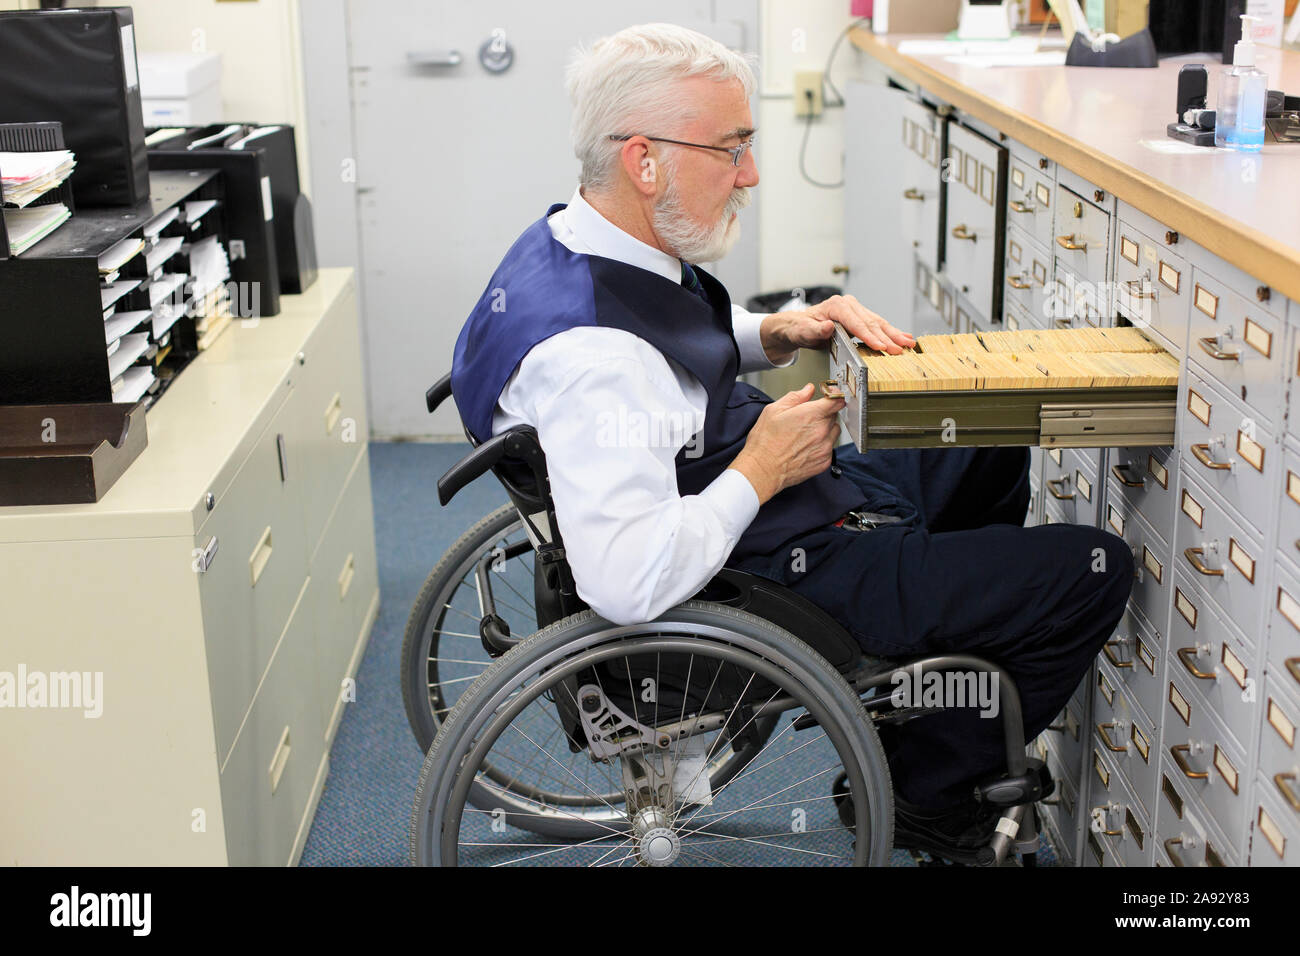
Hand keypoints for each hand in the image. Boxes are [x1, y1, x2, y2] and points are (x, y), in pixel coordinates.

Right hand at [728, 383, 844, 504]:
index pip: (836, 400)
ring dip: (825, 430)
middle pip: (834, 416)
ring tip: (805, 435)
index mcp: (811, 415)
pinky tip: (805, 447)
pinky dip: (822, 445)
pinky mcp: (824, 462)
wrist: (763, 470)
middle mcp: (821, 431)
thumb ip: (795, 397)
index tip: (830, 396)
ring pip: (834, 432)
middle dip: (823, 414)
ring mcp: (825, 447)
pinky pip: (830, 448)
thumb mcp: (774, 411)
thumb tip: (807, 390)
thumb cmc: (765, 443)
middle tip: (806, 419)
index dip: (834, 396)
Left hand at [759, 293, 914, 362]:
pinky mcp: (860, 317)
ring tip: (908, 343)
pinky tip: (904, 337)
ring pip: (878, 323)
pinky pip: (877, 325)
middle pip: (871, 322)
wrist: (798, 325)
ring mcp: (856, 310)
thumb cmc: (799, 328)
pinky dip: (890, 332)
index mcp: (837, 306)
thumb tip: (827, 327)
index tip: (880, 347)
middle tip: (899, 349)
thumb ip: (815, 331)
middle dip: (886, 337)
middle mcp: (849, 305)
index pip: (856, 323)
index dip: (869, 336)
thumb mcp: (803, 331)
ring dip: (894, 334)